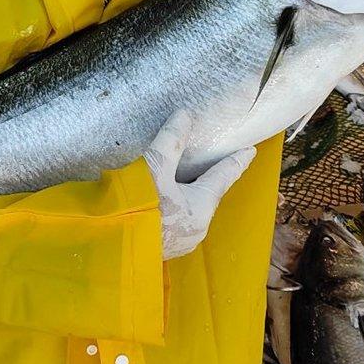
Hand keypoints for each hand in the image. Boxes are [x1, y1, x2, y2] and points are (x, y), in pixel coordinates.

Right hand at [144, 111, 255, 259]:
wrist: (113, 248)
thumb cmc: (137, 207)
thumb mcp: (155, 167)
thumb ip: (171, 140)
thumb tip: (184, 115)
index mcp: (201, 207)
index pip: (224, 177)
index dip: (236, 161)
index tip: (250, 151)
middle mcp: (196, 228)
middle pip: (206, 195)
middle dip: (208, 179)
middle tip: (210, 164)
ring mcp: (179, 242)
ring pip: (189, 211)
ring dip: (186, 195)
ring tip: (180, 182)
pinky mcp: (162, 249)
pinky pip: (173, 223)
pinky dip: (171, 209)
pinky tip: (159, 202)